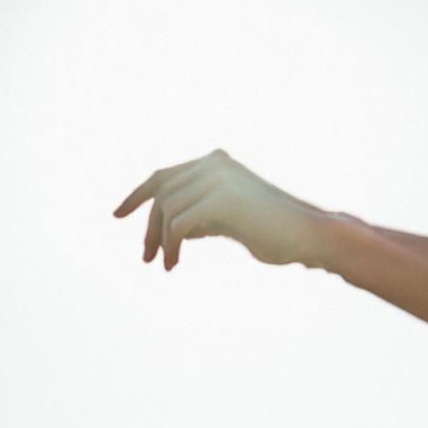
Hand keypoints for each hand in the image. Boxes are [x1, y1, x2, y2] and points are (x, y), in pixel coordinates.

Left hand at [113, 149, 321, 269]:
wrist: (310, 236)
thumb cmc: (277, 233)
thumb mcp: (232, 221)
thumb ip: (203, 217)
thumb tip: (171, 229)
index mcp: (217, 163)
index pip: (164, 175)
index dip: (137, 195)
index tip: (118, 215)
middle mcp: (214, 163)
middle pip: (161, 192)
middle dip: (148, 227)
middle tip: (146, 257)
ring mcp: (218, 178)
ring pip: (166, 208)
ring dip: (159, 240)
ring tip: (165, 264)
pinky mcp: (220, 198)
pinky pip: (178, 223)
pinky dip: (171, 245)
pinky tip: (174, 262)